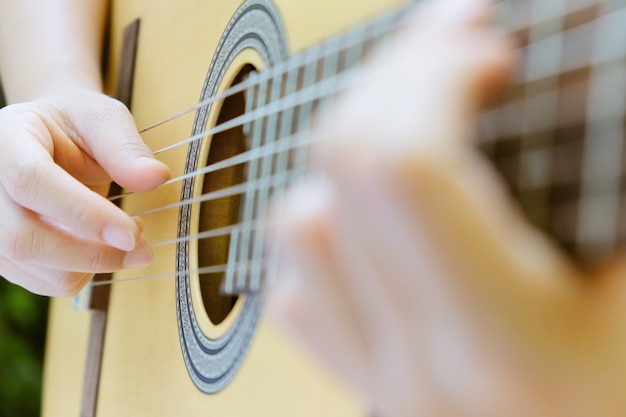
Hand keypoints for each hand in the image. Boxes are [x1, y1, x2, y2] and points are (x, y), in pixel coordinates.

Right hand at [0, 88, 169, 295]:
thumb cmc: (75, 125)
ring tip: (128, 237)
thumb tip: (156, 177)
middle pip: (23, 238)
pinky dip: (84, 272)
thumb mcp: (102, 119)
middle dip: (93, 253)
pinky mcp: (3, 254)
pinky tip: (103, 246)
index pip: (30, 181)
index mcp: (5, 140)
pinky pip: (44, 281)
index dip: (83, 213)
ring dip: (93, 265)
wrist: (47, 140)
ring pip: (34, 268)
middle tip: (142, 248)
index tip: (131, 233)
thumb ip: (125, 148)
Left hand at [270, 0, 625, 415]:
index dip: (436, 78)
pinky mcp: (364, 377)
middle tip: (452, 47)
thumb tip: (588, 83)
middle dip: (393, 80)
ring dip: (349, 148)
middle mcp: (419, 361)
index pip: (409, 170)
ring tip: (411, 118)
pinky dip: (326, 221)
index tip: (487, 49)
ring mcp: (379, 374)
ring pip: (301, 225)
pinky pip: (299, 285)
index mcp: (505, 344)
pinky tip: (373, 207)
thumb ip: (613, 181)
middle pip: (344, 173)